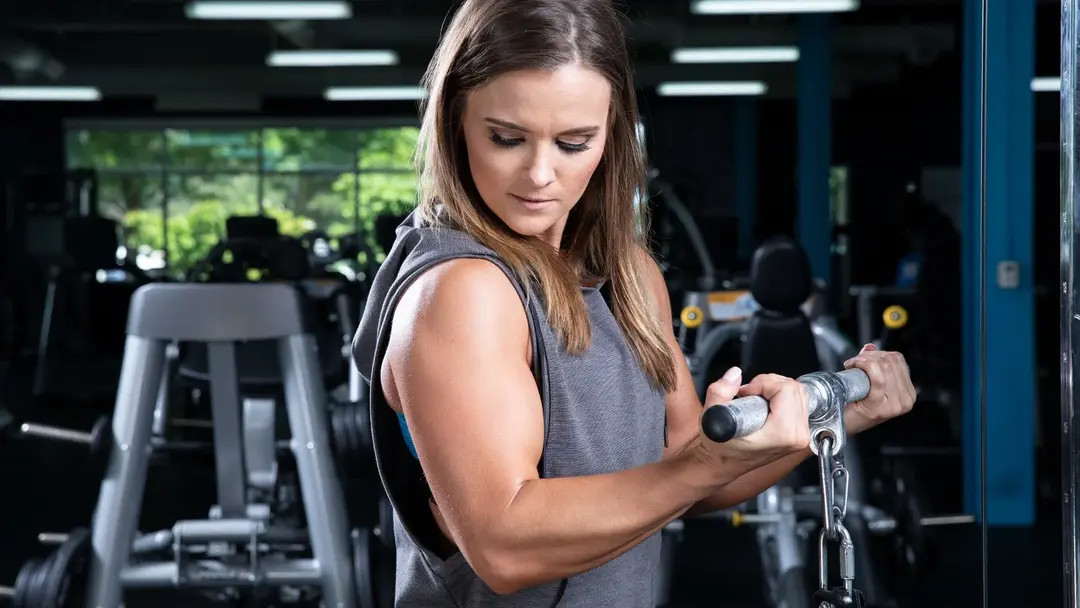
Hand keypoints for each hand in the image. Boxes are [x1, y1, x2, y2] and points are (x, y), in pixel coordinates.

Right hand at [697, 368, 810, 484]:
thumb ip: (720, 391)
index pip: (785, 388)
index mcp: (783, 433)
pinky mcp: (800, 434)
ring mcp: (801, 437)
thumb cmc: (720, 448)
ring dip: (774, 388)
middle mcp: (797, 436)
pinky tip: (766, 404)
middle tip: (749, 394)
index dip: (761, 384)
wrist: (723, 465)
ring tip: (755, 399)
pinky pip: (799, 402)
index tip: (745, 394)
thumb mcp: (711, 417)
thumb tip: (734, 375)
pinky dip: (782, 396)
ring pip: (798, 392)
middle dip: (768, 384)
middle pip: (794, 387)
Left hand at [842, 344, 916, 433]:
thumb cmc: (852, 407)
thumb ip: (873, 364)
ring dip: (864, 360)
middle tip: (855, 362)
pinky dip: (863, 366)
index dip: (878, 353)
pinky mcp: (880, 407)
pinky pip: (877, 378)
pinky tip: (852, 367)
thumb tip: (870, 347)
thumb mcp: (868, 384)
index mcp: (908, 393)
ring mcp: (894, 406)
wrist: (836, 425)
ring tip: (852, 366)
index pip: (898, 360)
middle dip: (869, 356)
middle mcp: (905, 400)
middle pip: (890, 361)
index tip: (863, 357)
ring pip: (884, 366)